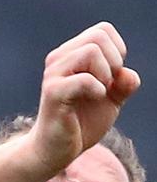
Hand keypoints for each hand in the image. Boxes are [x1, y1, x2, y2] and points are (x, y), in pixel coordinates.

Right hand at [29, 22, 139, 173]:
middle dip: (114, 60)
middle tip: (109, 85)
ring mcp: (54, 75)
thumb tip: (127, 74)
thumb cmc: (81, 124)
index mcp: (70, 56)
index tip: (113, 76)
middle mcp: (58, 60)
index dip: (117, 49)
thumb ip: (123, 85)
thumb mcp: (110, 101)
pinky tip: (95, 99)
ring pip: (90, 51)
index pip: (102, 30)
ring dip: (106, 73)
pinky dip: (98, 89)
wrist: (56, 150)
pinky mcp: (53, 93)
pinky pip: (84, 79)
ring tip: (101, 92)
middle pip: (98, 36)